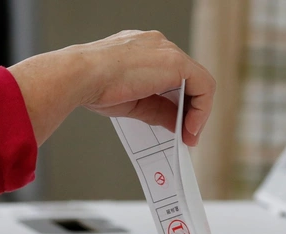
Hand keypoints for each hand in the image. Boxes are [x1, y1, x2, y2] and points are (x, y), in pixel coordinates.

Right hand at [9, 30, 214, 146]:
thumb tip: (177, 126)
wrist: (81, 76)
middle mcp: (157, 46)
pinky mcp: (175, 61)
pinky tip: (191, 127)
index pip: (171, 77)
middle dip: (191, 109)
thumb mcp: (135, 104)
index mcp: (143, 52)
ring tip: (189, 135)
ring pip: (198, 81)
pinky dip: (202, 109)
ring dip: (198, 112)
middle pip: (188, 79)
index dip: (180, 103)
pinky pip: (204, 85)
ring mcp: (166, 50)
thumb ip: (159, 112)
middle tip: (188, 134)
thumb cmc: (94, 86)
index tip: (180, 126)